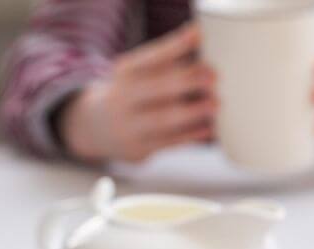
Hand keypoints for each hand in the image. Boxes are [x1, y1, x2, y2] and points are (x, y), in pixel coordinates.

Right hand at [58, 24, 216, 162]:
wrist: (98, 127)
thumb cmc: (133, 94)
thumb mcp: (139, 72)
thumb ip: (167, 62)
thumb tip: (203, 48)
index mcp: (126, 71)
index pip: (151, 55)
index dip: (175, 45)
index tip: (199, 35)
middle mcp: (123, 96)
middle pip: (157, 86)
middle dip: (187, 80)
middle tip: (213, 76)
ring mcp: (130, 124)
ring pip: (163, 118)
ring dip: (193, 111)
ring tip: (215, 104)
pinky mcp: (139, 148)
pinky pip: (169, 142)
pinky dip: (192, 135)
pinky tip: (209, 128)